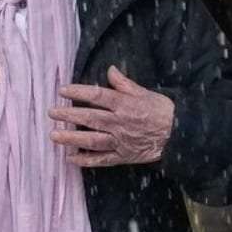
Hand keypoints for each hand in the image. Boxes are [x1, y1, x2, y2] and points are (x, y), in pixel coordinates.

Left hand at [49, 66, 175, 167]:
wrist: (179, 134)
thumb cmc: (162, 111)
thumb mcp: (144, 92)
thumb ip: (124, 83)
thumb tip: (110, 70)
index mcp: (124, 104)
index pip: (97, 96)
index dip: (78, 92)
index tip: (63, 90)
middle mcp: (119, 123)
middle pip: (90, 118)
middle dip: (68, 115)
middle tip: (52, 113)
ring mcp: (120, 141)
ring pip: (92, 140)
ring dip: (72, 138)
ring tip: (54, 136)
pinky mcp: (123, 156)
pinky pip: (102, 160)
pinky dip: (86, 160)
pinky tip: (71, 159)